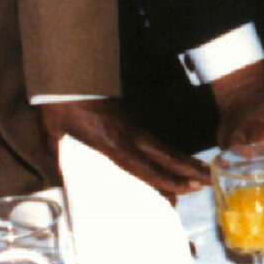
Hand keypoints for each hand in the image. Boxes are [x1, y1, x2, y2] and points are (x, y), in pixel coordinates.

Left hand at [36, 96, 207, 195]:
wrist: (68, 75)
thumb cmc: (61, 105)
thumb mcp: (54, 132)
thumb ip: (58, 155)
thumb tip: (58, 177)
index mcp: (111, 140)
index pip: (142, 165)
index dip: (163, 178)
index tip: (184, 188)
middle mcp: (127, 135)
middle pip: (163, 155)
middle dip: (187, 169)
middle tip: (209, 180)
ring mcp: (130, 128)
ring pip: (162, 149)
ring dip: (183, 162)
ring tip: (204, 173)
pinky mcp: (129, 124)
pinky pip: (153, 144)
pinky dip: (169, 156)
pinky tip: (176, 163)